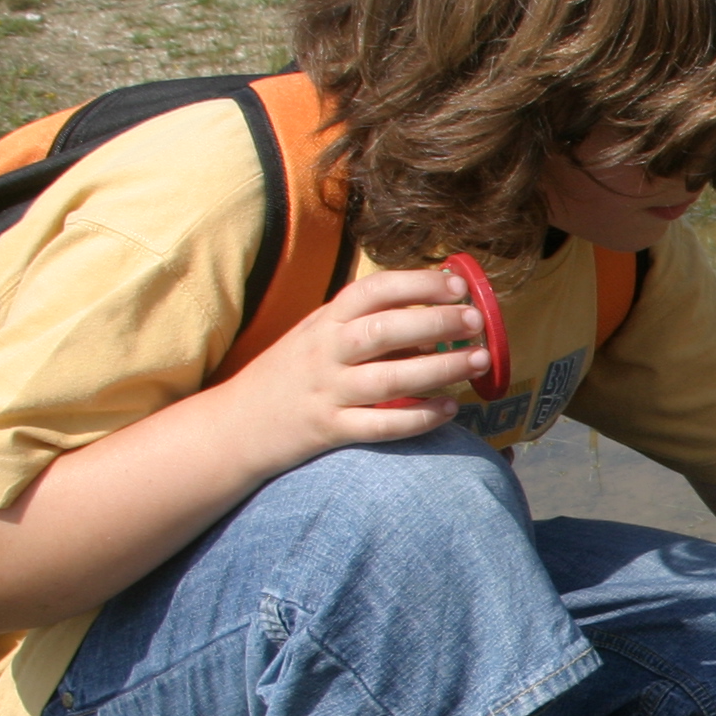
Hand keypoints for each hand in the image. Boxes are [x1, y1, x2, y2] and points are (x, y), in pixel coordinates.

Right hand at [222, 267, 489, 469]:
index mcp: (325, 321)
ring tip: (479, 360)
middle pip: (383, 331)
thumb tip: (434, 319)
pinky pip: (379, 426)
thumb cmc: (291, 373)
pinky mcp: (328, 431)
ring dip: (439, 368)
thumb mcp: (320, 336)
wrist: (235, 424)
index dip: (416, 284)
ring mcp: (326, 392)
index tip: (457, 285)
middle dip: (435, 322)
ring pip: (388, 379)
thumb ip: (369, 325)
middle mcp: (324, 352)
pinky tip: (450, 408)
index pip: (372, 291)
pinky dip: (418, 418)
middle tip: (476, 321)